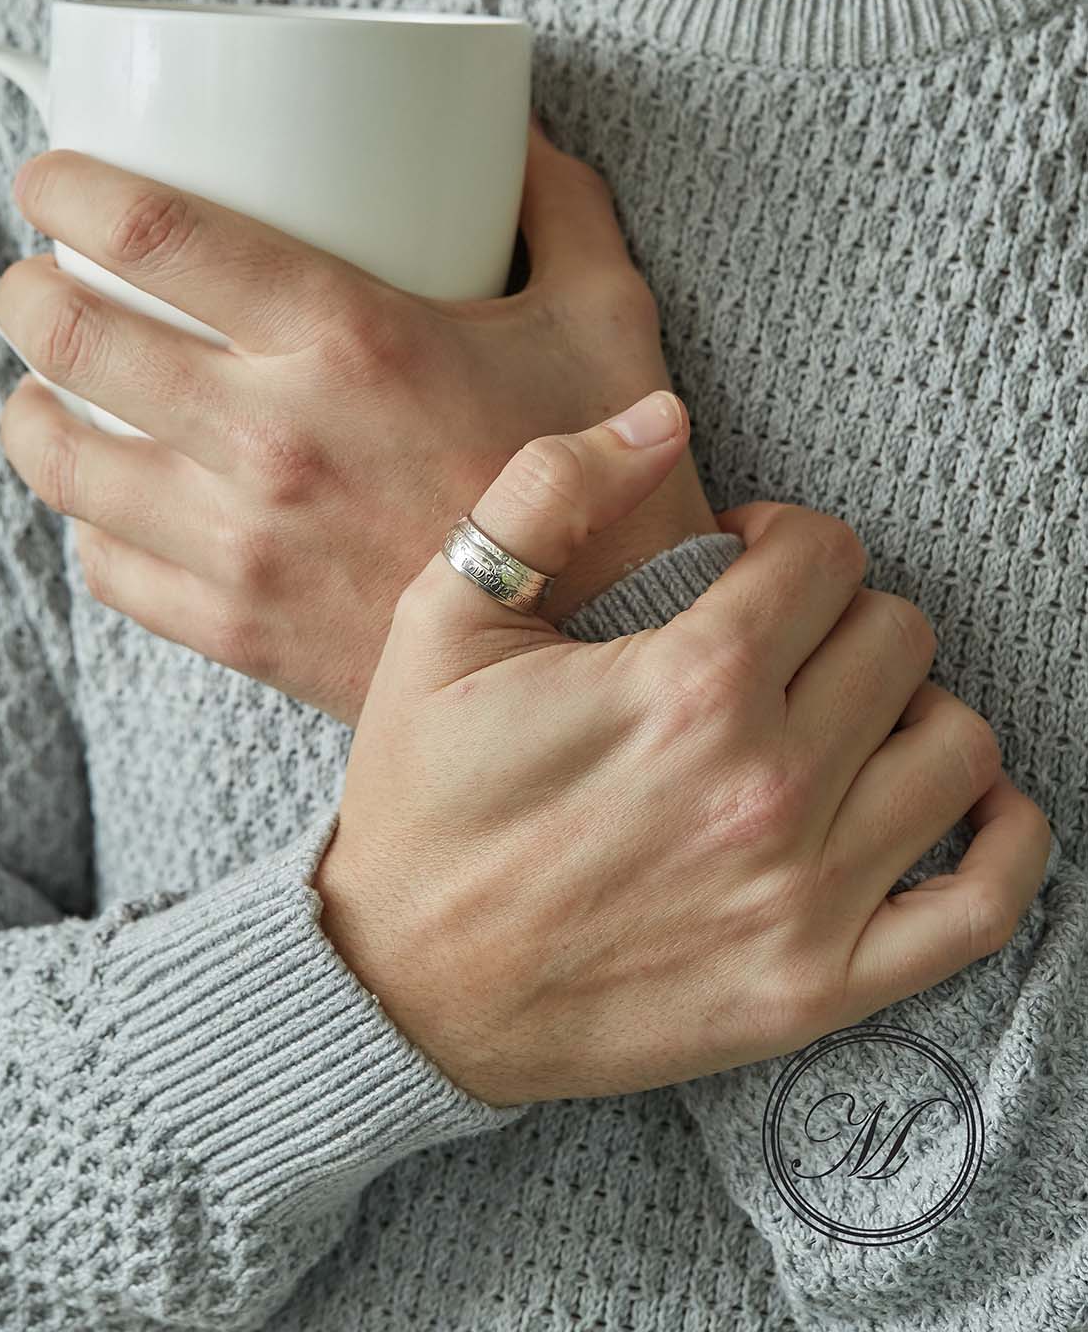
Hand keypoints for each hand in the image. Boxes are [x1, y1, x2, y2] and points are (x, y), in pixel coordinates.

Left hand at [0, 118, 717, 725]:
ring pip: (57, 459)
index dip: (69, 188)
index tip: (48, 177)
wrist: (609, 654)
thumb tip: (504, 126)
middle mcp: (275, 437)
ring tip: (48, 382)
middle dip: (22, 289)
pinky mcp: (235, 628)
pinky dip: (88, 519)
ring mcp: (244, 544)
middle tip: (38, 275)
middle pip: (71, 337)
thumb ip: (553, 200)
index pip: (153, 233)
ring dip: (29, 405)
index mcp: (350, 336)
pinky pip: (104, 564)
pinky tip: (114, 490)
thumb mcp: (604, 309)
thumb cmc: (605, 474)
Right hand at [311, 403, 1052, 1108]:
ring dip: (909, 708)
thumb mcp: (442, 616)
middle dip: (840, 612)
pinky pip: (982, 906)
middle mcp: (766, 787)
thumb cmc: (420, 795)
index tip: (739, 563)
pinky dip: (1002, 841)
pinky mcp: (819, 988)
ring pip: (957, 747)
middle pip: (898, 637)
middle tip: (775, 639)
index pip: (826, 556)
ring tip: (838, 713)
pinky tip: (959, 799)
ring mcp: (805, 898)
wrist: (402, 986)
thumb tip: (661, 415)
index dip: (784, 536)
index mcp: (688, 685)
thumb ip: (549, 489)